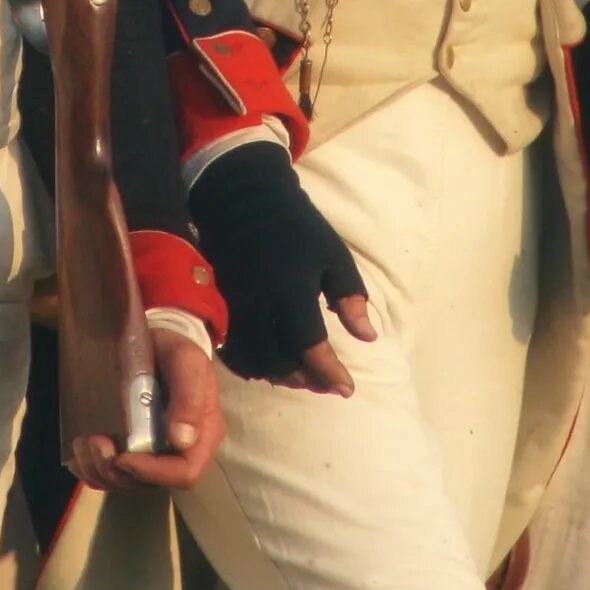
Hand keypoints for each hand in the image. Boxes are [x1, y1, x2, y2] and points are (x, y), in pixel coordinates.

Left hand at [69, 320, 221, 493]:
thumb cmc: (175, 352)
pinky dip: (90, 470)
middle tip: (93, 442)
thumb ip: (189, 396)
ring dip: (98, 470)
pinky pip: (110, 475)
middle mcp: (179, 453)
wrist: (155, 344)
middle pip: (150, 484)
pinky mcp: (132, 451)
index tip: (123, 456)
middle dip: (117, 472)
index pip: (184, 473)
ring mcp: (154, 454)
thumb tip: (182, 440)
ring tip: (83, 442)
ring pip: (126, 483)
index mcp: (202, 436)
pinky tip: (79, 451)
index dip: (153, 473)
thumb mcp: (187, 362)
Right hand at [188, 143, 375, 393]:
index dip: (330, 372)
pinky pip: (234, 348)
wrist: (244, 200)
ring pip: (253, 360)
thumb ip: (350, 298)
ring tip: (302, 374)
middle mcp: (260, 306)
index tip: (347, 389)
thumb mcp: (334, 256)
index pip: (310, 346)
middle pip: (278, 361)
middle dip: (305, 379)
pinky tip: (272, 362)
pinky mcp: (222, 306)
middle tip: (326, 383)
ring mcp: (236, 308)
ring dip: (279, 374)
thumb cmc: (298, 227)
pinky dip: (254, 364)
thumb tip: (368, 337)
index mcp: (291, 291)